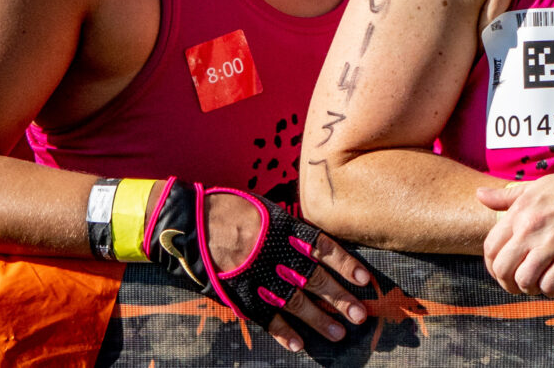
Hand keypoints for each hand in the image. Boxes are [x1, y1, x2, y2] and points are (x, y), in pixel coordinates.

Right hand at [200, 192, 372, 353]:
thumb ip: (290, 229)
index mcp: (284, 229)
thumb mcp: (266, 209)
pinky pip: (265, 316)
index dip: (345, 264)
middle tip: (360, 314)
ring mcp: (258, 276)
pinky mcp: (241, 294)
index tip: (364, 279)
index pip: (323, 247)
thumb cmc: (230, 211)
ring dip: (319, 319)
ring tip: (339, 333)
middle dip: (339, 298)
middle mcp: (275, 254)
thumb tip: (315, 245)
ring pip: (295, 302)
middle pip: (315, 279)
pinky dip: (283, 332)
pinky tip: (299, 344)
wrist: (190, 222)